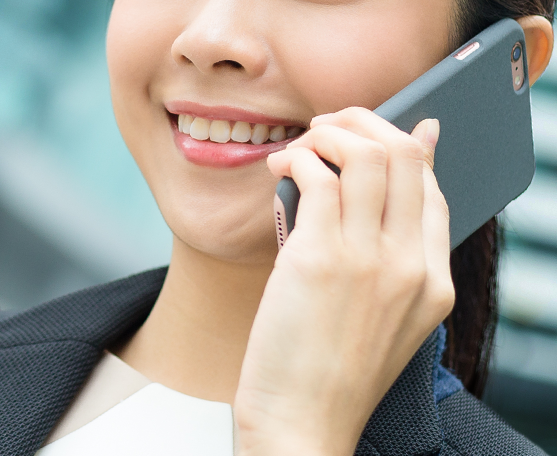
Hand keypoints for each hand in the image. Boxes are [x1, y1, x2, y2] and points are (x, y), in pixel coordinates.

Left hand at [233, 107, 453, 455]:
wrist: (303, 423)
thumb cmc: (332, 370)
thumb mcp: (384, 319)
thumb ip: (390, 258)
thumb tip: (372, 200)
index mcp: (433, 281)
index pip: (433, 188)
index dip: (406, 148)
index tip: (379, 130)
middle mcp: (410, 265)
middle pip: (405, 155)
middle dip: (365, 121)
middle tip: (330, 124)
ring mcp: (369, 260)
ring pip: (366, 154)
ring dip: (329, 133)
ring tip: (303, 144)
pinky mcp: (319, 258)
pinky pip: (317, 177)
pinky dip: (298, 158)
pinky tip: (281, 167)